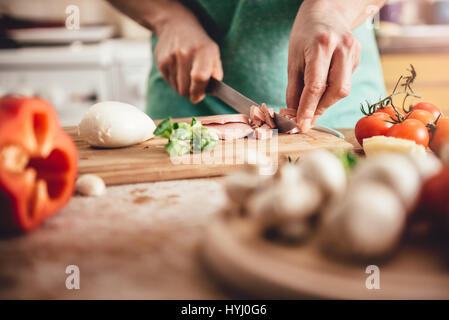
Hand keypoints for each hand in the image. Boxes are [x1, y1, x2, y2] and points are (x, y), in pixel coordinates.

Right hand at [155, 17, 222, 102]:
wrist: (176, 24)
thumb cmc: (199, 44)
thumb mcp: (213, 53)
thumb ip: (216, 73)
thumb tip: (211, 91)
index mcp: (203, 51)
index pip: (200, 78)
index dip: (199, 92)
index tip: (198, 96)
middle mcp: (185, 53)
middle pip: (186, 89)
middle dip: (191, 92)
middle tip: (195, 85)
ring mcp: (171, 57)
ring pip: (177, 88)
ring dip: (183, 86)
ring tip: (186, 73)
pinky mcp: (161, 61)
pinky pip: (169, 82)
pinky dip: (175, 80)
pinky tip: (178, 68)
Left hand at [286, 0, 361, 131]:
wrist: (327, 12)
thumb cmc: (305, 34)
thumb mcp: (293, 59)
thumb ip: (294, 88)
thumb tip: (294, 115)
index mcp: (321, 45)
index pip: (316, 85)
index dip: (308, 109)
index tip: (301, 125)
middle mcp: (342, 47)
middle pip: (337, 90)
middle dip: (320, 108)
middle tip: (306, 118)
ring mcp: (353, 51)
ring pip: (343, 89)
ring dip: (326, 102)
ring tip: (312, 104)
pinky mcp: (358, 56)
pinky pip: (345, 82)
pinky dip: (332, 91)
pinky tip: (323, 86)